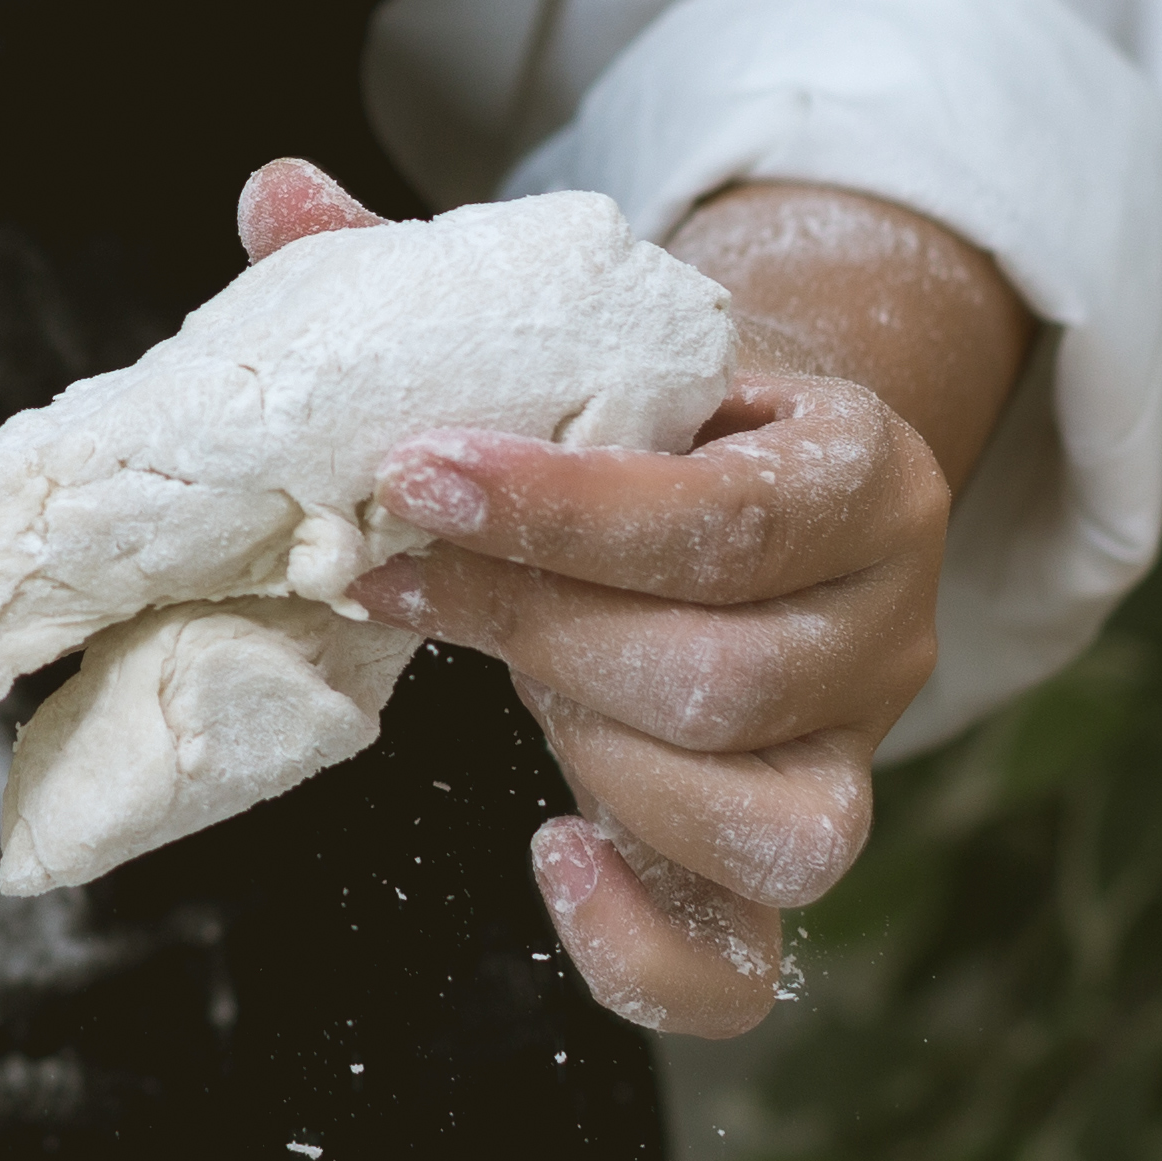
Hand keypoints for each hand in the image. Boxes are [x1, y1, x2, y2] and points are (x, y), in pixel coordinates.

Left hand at [237, 159, 1026, 1038]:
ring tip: (498, 683)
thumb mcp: (578, 328)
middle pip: (729, 676)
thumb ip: (434, 272)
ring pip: (767, 820)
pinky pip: (751, 965)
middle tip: (386, 577)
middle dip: (534, 631)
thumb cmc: (652, 410)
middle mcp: (888, 622)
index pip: (727, 514)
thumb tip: (273, 195)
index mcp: (859, 466)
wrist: (760, 480)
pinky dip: (648, 949)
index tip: (409, 474)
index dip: (559, 510)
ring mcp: (853, 754)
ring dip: (598, 759)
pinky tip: (551, 864)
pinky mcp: (792, 851)